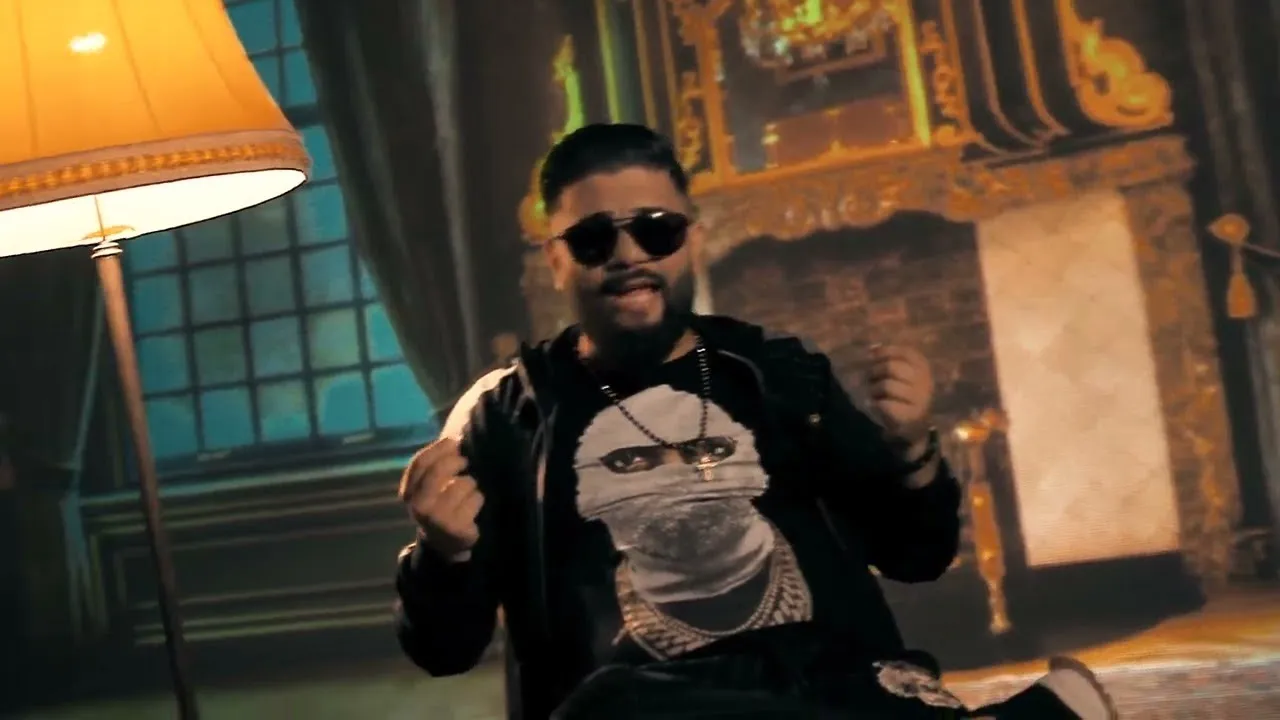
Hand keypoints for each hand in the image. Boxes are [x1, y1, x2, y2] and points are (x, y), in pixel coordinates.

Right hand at [398, 438, 483, 560]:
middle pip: (438, 471)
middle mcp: (419, 506)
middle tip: (464, 462)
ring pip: (462, 484)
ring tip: (467, 492)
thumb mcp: (429, 485)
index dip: (439, 448)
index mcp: (408, 492)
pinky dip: (477, 498)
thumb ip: (435, 464)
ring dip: (470, 484)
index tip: (454, 441)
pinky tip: (472, 506)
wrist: (444, 542)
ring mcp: (437, 519)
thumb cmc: (439, 504)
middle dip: (455, 461)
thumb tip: (455, 436)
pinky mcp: (456, 528)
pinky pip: (475, 499)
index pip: (420, 462)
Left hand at [866, 344, 934, 450]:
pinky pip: (885, 404)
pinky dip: (875, 404)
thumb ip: (889, 359)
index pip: (904, 352)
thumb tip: (872, 347)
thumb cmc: (903, 397)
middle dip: (874, 371)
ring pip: (887, 385)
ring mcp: (919, 399)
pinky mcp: (911, 415)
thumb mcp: (901, 375)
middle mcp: (924, 381)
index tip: (870, 357)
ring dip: (873, 389)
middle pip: (892, 367)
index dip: (883, 352)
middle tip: (867, 378)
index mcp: (923, 367)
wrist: (914, 428)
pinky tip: (874, 406)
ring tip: (873, 395)